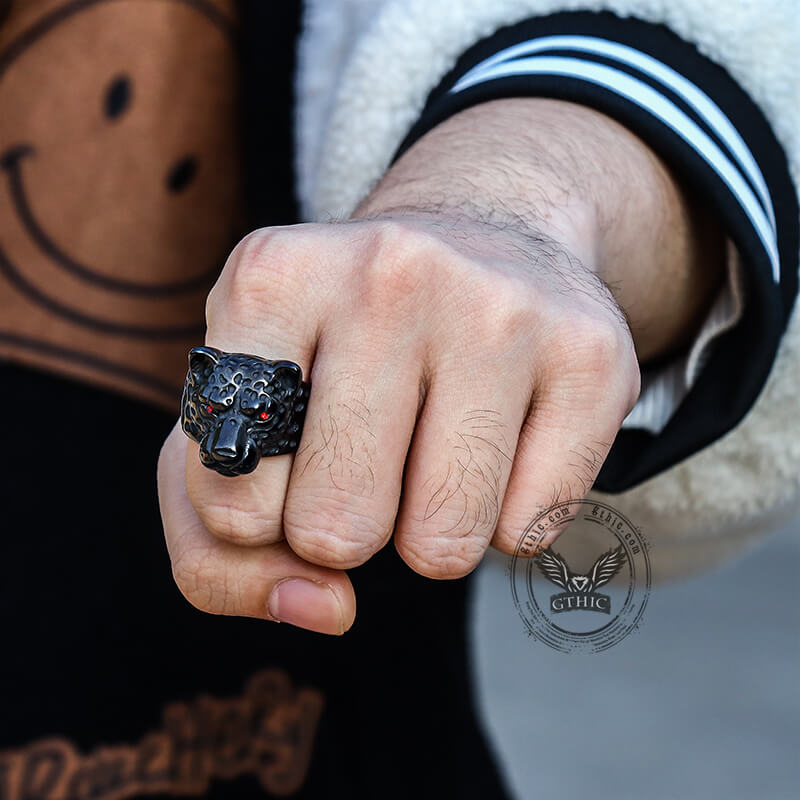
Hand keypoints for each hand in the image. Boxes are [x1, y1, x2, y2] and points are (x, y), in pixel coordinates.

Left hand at [158, 99, 722, 634]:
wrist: (483, 243)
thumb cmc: (343, 344)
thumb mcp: (241, 417)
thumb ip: (218, 552)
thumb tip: (322, 608)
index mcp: (274, 278)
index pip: (233, 505)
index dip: (260, 515)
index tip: (291, 457)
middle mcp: (388, 274)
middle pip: (337, 530)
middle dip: (347, 526)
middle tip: (369, 452)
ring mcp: (500, 309)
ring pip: (443, 545)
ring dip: (430, 526)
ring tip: (436, 441)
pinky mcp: (592, 355)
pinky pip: (529, 531)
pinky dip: (505, 514)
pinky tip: (502, 435)